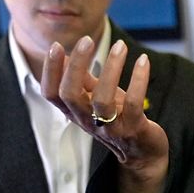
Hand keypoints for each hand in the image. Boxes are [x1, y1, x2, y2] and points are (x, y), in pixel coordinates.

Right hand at [40, 36, 168, 183]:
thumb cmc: (118, 119)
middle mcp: (87, 121)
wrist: (143, 152)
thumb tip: (67, 54)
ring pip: (102, 99)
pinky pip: (134, 103)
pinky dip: (138, 80)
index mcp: (74, 112)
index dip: (50, 70)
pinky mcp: (133, 129)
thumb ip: (82, 80)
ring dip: (111, 69)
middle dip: (77, 65)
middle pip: (70, 94)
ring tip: (120, 45)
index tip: (56, 45)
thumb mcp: (97, 98)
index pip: (51, 93)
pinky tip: (144, 60)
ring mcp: (110, 127)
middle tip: (87, 40)